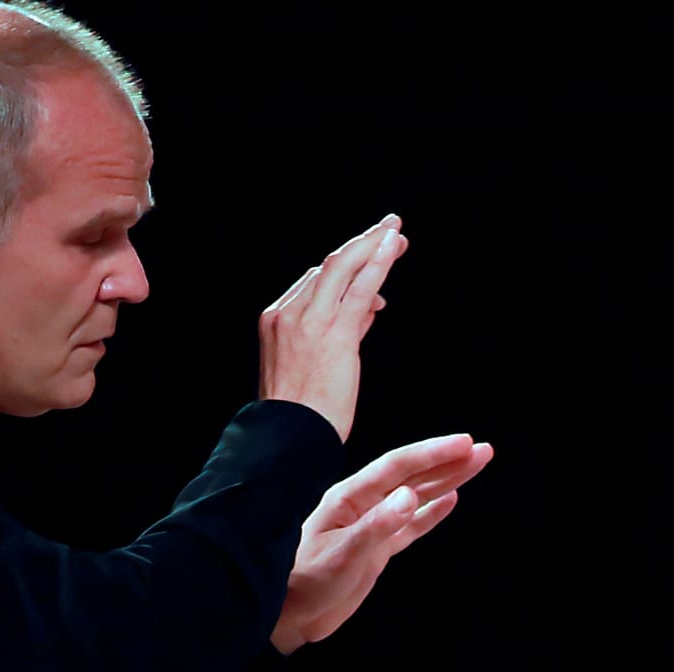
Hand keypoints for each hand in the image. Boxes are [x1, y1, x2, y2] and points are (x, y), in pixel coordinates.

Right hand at [258, 214, 408, 441]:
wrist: (290, 439)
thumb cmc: (304, 413)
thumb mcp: (315, 364)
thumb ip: (343, 328)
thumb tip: (370, 304)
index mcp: (276, 320)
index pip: (315, 281)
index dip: (347, 265)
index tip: (370, 256)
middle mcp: (289, 313)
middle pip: (328, 265)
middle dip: (362, 245)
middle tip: (390, 230)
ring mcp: (308, 320)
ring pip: (343, 267)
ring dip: (373, 245)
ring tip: (397, 234)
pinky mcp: (334, 332)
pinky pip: (360, 286)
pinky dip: (379, 261)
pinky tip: (394, 246)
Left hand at [271, 433, 492, 653]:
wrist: (286, 616)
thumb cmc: (306, 583)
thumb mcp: (342, 555)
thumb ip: (377, 526)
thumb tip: (412, 496)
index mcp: (350, 498)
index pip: (399, 467)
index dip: (433, 454)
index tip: (465, 445)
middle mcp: (363, 506)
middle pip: (413, 477)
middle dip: (448, 462)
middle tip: (484, 449)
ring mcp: (371, 527)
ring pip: (417, 498)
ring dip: (446, 481)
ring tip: (476, 464)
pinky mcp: (376, 550)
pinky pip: (410, 527)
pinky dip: (431, 513)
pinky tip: (450, 499)